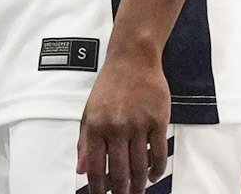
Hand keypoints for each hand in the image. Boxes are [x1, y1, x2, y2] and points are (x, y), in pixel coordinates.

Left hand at [77, 48, 169, 193]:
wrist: (132, 59)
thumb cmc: (109, 86)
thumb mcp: (89, 112)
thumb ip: (84, 142)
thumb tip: (81, 170)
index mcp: (96, 126)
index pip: (96, 167)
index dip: (98, 188)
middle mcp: (116, 127)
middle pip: (120, 172)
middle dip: (122, 191)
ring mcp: (138, 124)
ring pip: (141, 166)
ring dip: (140, 185)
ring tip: (138, 192)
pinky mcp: (158, 120)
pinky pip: (160, 153)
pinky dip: (157, 170)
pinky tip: (154, 176)